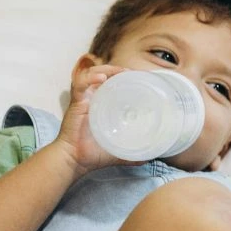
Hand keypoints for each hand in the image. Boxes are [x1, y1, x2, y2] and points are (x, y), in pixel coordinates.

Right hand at [50, 55, 130, 175]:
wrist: (74, 161)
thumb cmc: (95, 154)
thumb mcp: (121, 150)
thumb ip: (137, 152)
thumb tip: (155, 155)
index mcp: (104, 105)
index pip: (115, 84)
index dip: (127, 77)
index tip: (142, 77)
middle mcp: (94, 99)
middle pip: (105, 75)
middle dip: (119, 70)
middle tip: (134, 73)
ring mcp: (84, 99)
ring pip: (93, 74)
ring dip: (107, 69)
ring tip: (121, 72)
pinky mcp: (76, 103)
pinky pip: (80, 84)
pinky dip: (90, 78)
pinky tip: (101, 77)